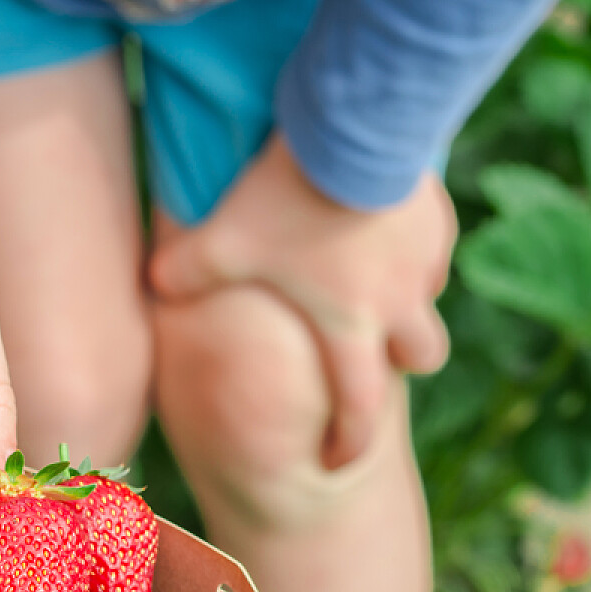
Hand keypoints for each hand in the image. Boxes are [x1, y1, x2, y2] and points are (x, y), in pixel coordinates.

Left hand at [147, 136, 454, 467]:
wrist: (357, 129)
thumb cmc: (289, 198)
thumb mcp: (224, 239)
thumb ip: (184, 272)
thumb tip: (152, 283)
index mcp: (351, 326)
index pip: (360, 409)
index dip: (350, 443)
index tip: (337, 461)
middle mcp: (400, 302)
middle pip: (426, 356)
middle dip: (403, 359)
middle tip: (373, 349)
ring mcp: (427, 257)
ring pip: (430, 294)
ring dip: (407, 294)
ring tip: (369, 272)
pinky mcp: (438, 211)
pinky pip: (432, 240)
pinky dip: (411, 241)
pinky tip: (378, 213)